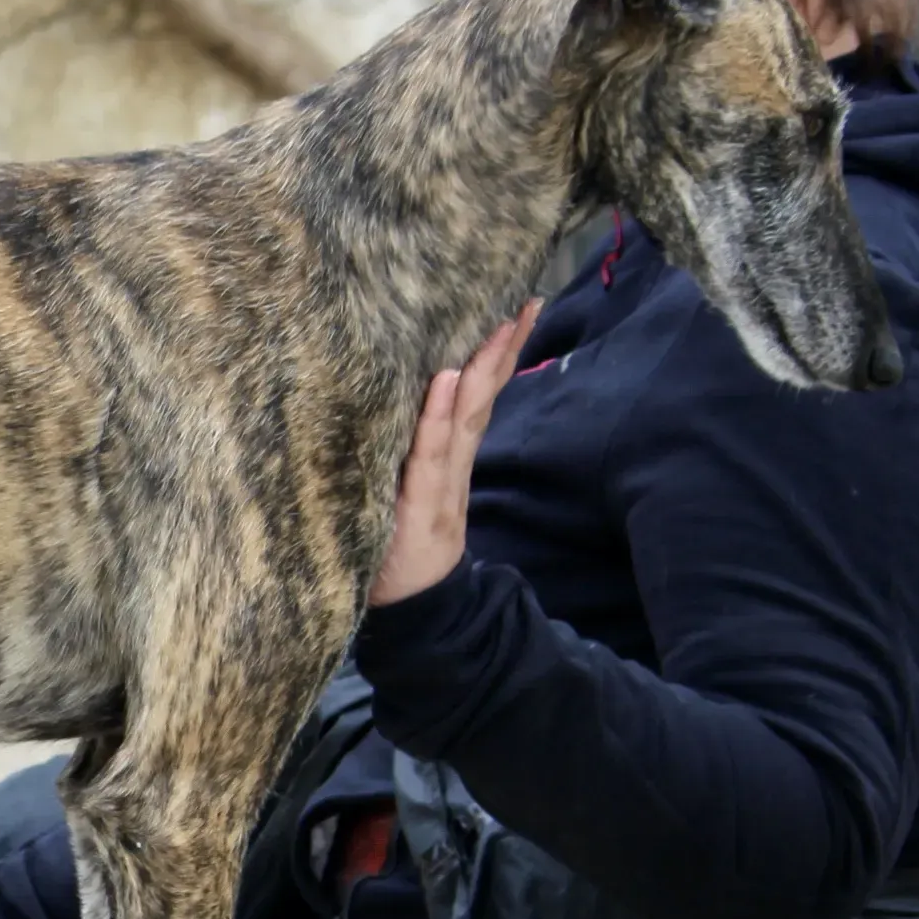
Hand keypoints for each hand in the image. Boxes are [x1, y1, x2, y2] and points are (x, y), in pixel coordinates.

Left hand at [369, 299, 540, 607]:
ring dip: (482, 370)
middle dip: (501, 350)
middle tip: (522, 303)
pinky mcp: (422, 503)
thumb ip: (407, 460)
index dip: (493, 359)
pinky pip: (431, 452)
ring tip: (497, 326)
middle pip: (481, 399)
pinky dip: (438, 416)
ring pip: (466, 417)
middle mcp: (451, 467)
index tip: (511, 313)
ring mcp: (441, 484)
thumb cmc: (397, 554)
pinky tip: (446, 380)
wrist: (413, 615)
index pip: (474, 400)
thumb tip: (398, 415)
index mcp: (447, 463)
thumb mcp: (400, 497)